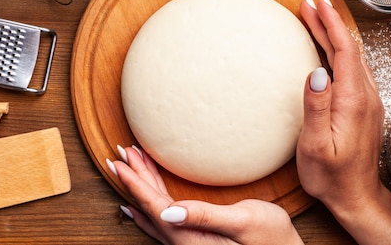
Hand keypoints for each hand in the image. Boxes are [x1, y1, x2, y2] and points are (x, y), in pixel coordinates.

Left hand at [110, 146, 303, 244]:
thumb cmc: (271, 238)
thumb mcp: (243, 221)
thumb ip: (204, 216)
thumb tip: (167, 213)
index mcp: (189, 238)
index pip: (153, 205)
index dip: (134, 182)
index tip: (118, 162)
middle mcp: (183, 242)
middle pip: (149, 206)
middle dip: (134, 178)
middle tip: (120, 154)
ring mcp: (188, 241)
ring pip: (155, 210)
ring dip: (143, 185)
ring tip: (131, 164)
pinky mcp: (196, 237)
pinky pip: (164, 217)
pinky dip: (152, 202)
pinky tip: (143, 203)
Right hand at [297, 0, 390, 244]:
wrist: (356, 196)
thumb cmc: (332, 176)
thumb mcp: (316, 145)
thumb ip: (317, 107)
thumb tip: (316, 72)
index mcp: (353, 100)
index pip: (344, 49)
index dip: (330, 21)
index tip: (316, 1)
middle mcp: (364, 95)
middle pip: (349, 46)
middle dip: (329, 19)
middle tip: (309, 1)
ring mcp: (366, 99)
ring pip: (351, 55)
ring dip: (333, 32)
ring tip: (314, 17)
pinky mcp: (362, 105)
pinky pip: (351, 67)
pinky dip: (337, 49)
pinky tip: (326, 47)